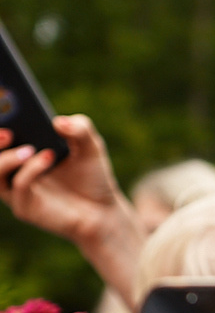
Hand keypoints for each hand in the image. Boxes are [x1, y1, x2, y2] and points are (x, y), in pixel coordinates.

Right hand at [0, 118, 143, 309]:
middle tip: (7, 130)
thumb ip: (80, 129)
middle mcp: (12, 170)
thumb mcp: (91, 147)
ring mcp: (15, 191)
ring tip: (29, 148)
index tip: (0, 101)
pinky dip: (30, 170)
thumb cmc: (93, 178)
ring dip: (6, 157)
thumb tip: (58, 122)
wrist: (105, 212)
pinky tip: (47, 158)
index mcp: (20, 151)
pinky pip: (18, 186)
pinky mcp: (24, 209)